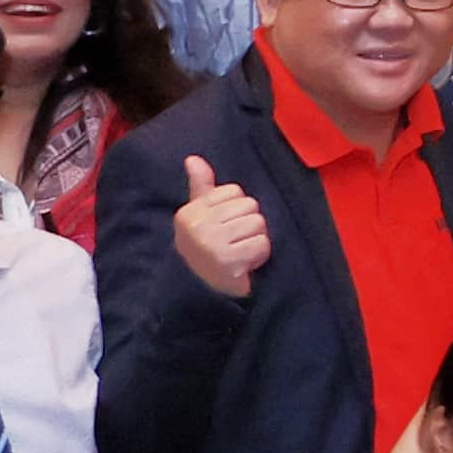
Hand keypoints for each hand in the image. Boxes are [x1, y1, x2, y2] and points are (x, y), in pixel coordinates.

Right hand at [173, 156, 273, 293]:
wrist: (199, 292)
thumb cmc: (205, 249)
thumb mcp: (199, 217)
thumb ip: (201, 188)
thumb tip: (193, 159)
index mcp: (190, 212)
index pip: (234, 191)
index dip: (237, 210)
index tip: (226, 228)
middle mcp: (197, 226)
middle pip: (249, 206)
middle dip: (249, 225)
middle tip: (235, 243)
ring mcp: (211, 244)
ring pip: (258, 224)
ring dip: (255, 241)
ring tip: (240, 253)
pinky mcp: (227, 261)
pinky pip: (262, 244)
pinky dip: (259, 256)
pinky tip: (245, 265)